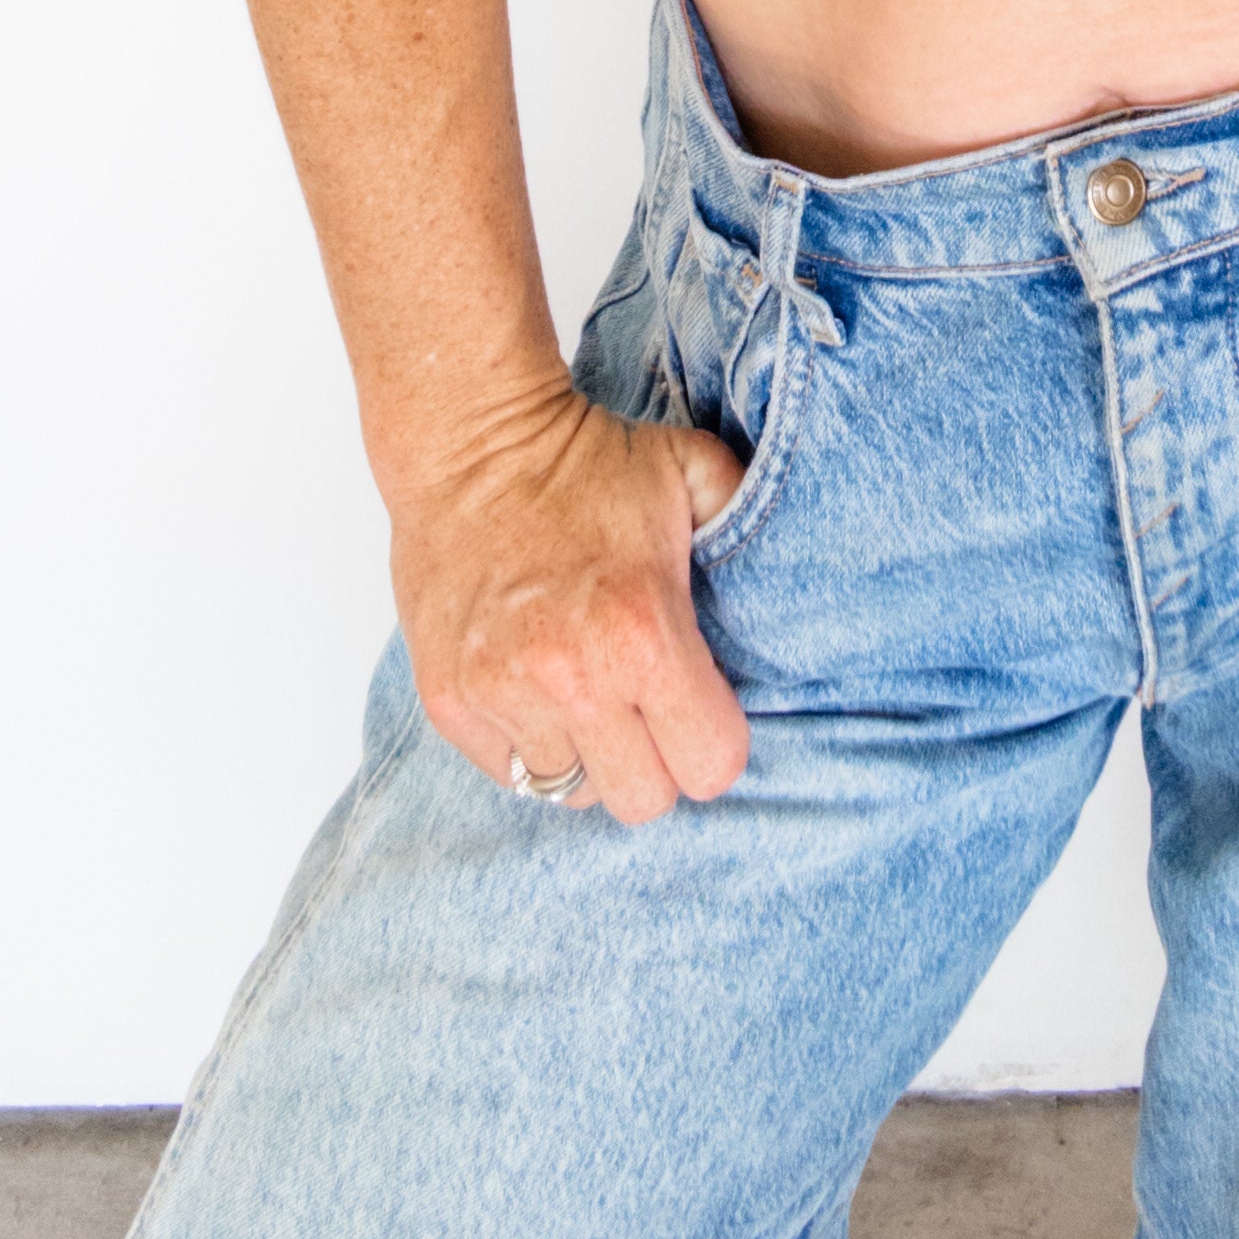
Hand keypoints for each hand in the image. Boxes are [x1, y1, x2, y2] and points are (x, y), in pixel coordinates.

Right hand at [387, 381, 752, 823]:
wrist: (471, 439)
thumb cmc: (588, 458)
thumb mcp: (692, 471)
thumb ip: (748, 519)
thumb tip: (789, 573)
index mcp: (644, 632)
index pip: (710, 767)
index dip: (715, 740)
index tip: (703, 705)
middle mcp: (572, 676)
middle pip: (644, 800)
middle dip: (657, 759)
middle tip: (647, 705)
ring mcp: (503, 693)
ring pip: (571, 791)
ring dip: (589, 752)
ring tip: (588, 689)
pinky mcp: (449, 700)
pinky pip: (507, 770)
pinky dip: (527, 741)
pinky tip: (535, 684)